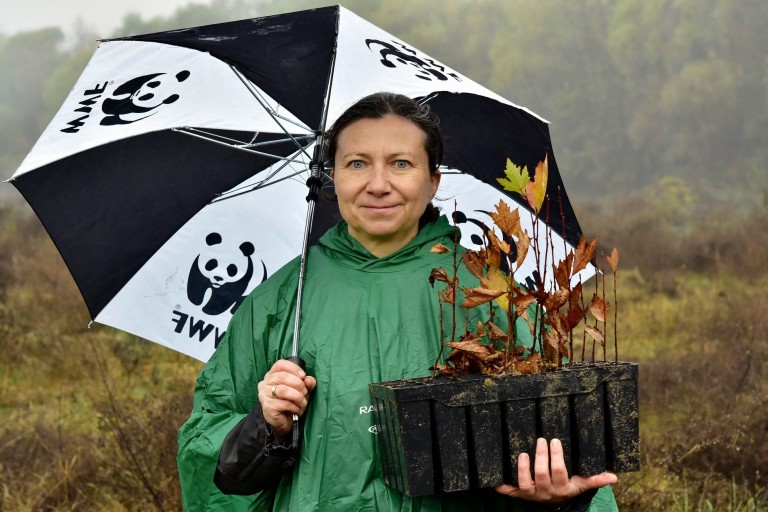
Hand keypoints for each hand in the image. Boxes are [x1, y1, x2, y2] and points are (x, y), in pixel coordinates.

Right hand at [258, 359, 316, 439]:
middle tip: (305, 391)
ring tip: (303, 402)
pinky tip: (297, 410)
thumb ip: (307, 383)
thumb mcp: (302, 390)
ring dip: (297, 396)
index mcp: (272, 375)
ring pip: (283, 390)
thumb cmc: (291, 402)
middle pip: (282, 376)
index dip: (293, 368)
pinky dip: (294, 406)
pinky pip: (283, 403)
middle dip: (298, 384)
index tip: (303, 376)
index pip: (280, 364)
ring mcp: (264, 394)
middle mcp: (265, 383)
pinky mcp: (266, 406)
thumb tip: (309, 379)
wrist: (283, 422)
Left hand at [495, 438, 616, 503]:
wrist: (554, 505)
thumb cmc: (567, 487)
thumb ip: (595, 480)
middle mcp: (545, 492)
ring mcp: (531, 493)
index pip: (559, 472)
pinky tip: (495, 479)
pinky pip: (509, 491)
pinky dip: (502, 486)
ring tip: (523, 453)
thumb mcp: (581, 484)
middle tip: (540, 440)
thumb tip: (614, 477)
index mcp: (561, 487)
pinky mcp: (518, 494)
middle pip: (541, 475)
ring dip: (523, 469)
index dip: (556, 457)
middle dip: (541, 457)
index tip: (555, 441)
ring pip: (525, 483)